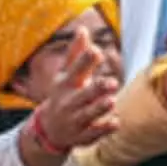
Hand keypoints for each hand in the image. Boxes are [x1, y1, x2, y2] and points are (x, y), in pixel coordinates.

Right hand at [35, 29, 119, 149]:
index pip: (75, 70)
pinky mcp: (82, 136)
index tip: (96, 51)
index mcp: (66, 84)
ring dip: (99, 108)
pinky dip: (104, 129)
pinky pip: (94, 133)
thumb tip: (83, 29)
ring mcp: (75, 120)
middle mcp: (69, 101)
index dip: (85, 60)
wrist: (50, 128)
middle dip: (96, 88)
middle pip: (83, 94)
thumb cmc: (64, 94)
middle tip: (111, 82)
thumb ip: (76, 53)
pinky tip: (116, 122)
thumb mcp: (66, 75)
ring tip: (111, 100)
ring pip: (88, 114)